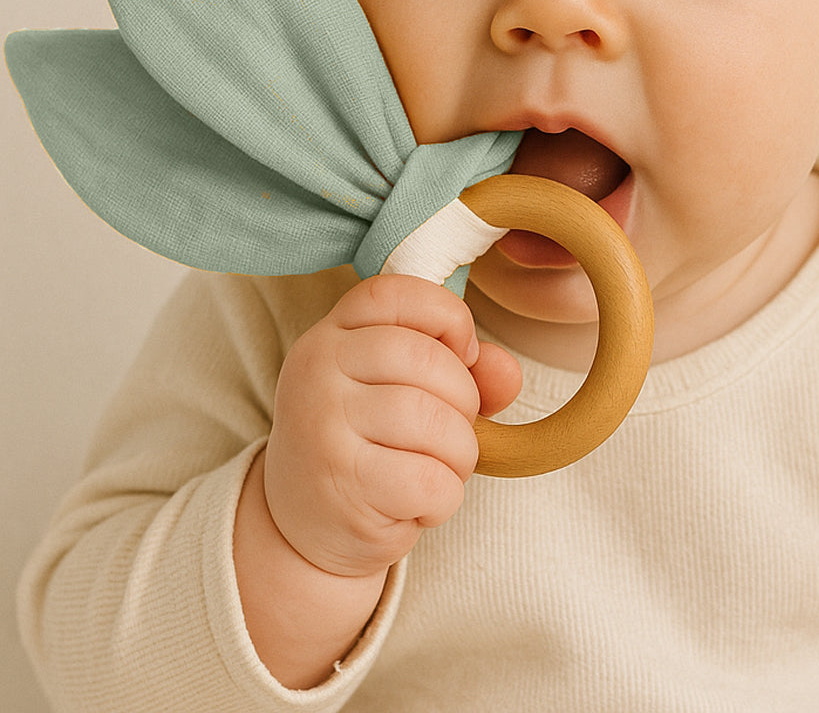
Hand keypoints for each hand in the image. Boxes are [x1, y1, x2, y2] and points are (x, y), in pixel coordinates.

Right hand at [262, 273, 521, 577]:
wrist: (304, 531)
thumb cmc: (372, 448)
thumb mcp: (409, 393)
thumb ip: (464, 370)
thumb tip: (507, 370)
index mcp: (330, 335)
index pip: (395, 293)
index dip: (448, 315)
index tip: (463, 354)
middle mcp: (316, 370)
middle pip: (426, 359)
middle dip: (465, 401)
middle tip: (451, 433)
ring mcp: (322, 425)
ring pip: (434, 421)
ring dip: (459, 455)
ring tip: (439, 471)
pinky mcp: (340, 482)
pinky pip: (429, 480)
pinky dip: (444, 498)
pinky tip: (420, 504)